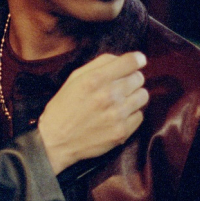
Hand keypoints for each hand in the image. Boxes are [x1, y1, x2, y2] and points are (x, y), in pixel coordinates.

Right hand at [38, 52, 147, 173]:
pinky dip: (132, 114)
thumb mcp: (74, 78)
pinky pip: (140, 115)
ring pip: (143, 96)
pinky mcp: (122, 132)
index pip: (130, 62)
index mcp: (95, 79)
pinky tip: (118, 116)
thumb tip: (123, 59)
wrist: (56, 141)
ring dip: (134, 96)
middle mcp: (109, 95)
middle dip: (132, 79)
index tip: (139, 61)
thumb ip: (99, 64)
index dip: (137, 59)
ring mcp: (117, 115)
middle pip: (139, 78)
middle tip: (121, 85)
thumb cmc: (64, 107)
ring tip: (121, 101)